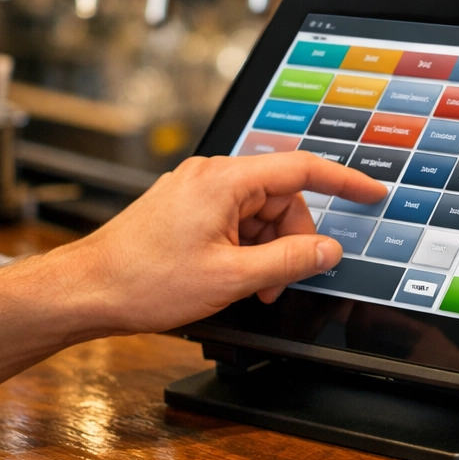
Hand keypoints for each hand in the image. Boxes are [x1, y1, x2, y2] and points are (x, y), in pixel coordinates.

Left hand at [54, 152, 385, 334]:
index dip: (343, 182)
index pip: (301, 169)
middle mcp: (209, 177)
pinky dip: (244, 250)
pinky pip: (234, 221)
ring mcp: (195, 192)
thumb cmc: (143, 280)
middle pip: (280, 198)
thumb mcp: (232, 277)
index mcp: (224, 181)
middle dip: (291, 240)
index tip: (371, 193)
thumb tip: (328, 251)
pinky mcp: (185, 209)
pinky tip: (233, 278)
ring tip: (251, 288)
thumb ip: (290, 262)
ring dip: (266, 251)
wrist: (86, 290)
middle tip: (282, 282)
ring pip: (258, 214)